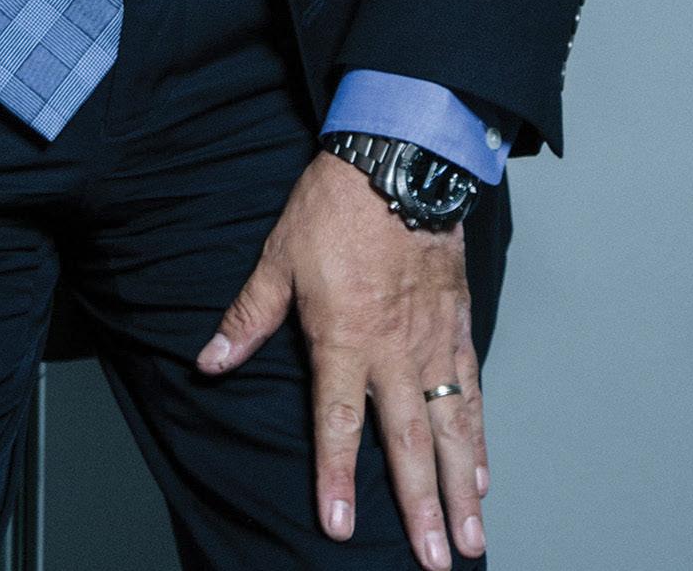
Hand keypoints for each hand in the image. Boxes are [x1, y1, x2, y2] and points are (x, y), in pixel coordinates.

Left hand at [196, 149, 486, 567]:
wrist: (399, 162)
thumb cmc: (334, 208)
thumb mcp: (278, 258)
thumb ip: (249, 317)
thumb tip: (209, 362)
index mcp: (344, 338)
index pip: (337, 423)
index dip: (335, 477)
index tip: (340, 527)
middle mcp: (394, 352)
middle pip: (409, 444)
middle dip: (421, 509)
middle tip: (436, 562)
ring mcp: (432, 342)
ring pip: (452, 428)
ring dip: (461, 488)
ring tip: (473, 539)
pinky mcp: (458, 326)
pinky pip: (472, 391)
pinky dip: (480, 436)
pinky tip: (483, 474)